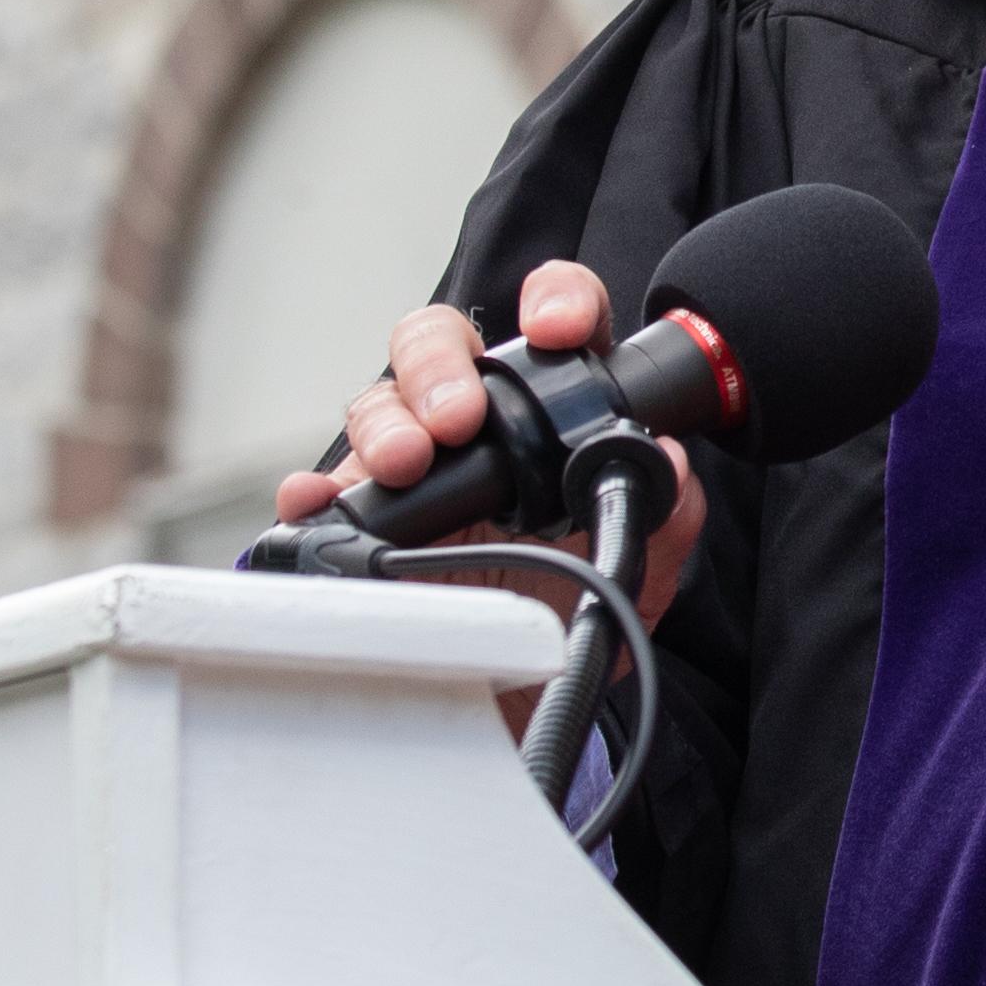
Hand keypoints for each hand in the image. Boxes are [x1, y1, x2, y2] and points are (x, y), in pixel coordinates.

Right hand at [280, 263, 709, 638]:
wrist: (527, 685)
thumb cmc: (576, 595)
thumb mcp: (643, 562)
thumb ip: (668, 510)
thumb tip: (669, 464)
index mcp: (554, 403)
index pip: (556, 317)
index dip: (558, 301)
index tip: (558, 329)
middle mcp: (476, 417)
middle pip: (441, 342)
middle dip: (443, 366)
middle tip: (459, 417)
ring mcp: (414, 461)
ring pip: (381, 402)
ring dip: (388, 423)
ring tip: (406, 462)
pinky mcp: (364, 517)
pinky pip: (328, 490)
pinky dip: (316, 491)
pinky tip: (318, 500)